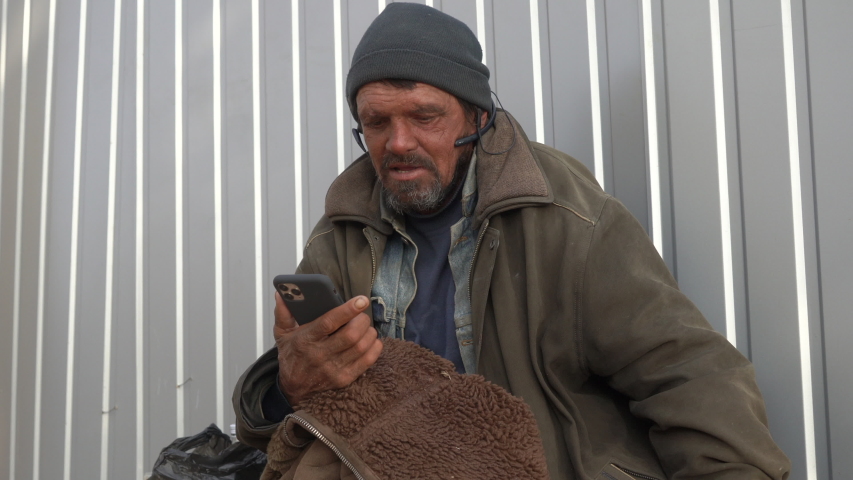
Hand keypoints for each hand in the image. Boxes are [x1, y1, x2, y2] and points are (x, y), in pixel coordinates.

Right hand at [273, 291, 382, 405]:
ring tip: (365, 326)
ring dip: (369, 332)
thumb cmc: (291, 356)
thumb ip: (283, 313)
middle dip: (361, 320)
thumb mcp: (282, 334)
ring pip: (361, 347)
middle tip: (361, 314)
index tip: (361, 300)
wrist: (293, 388)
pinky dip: (374, 347)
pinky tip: (371, 340)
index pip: (329, 322)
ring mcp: (333, 369)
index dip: (347, 310)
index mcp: (305, 340)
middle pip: (350, 335)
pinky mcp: (344, 379)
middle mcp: (319, 355)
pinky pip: (367, 361)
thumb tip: (281, 293)